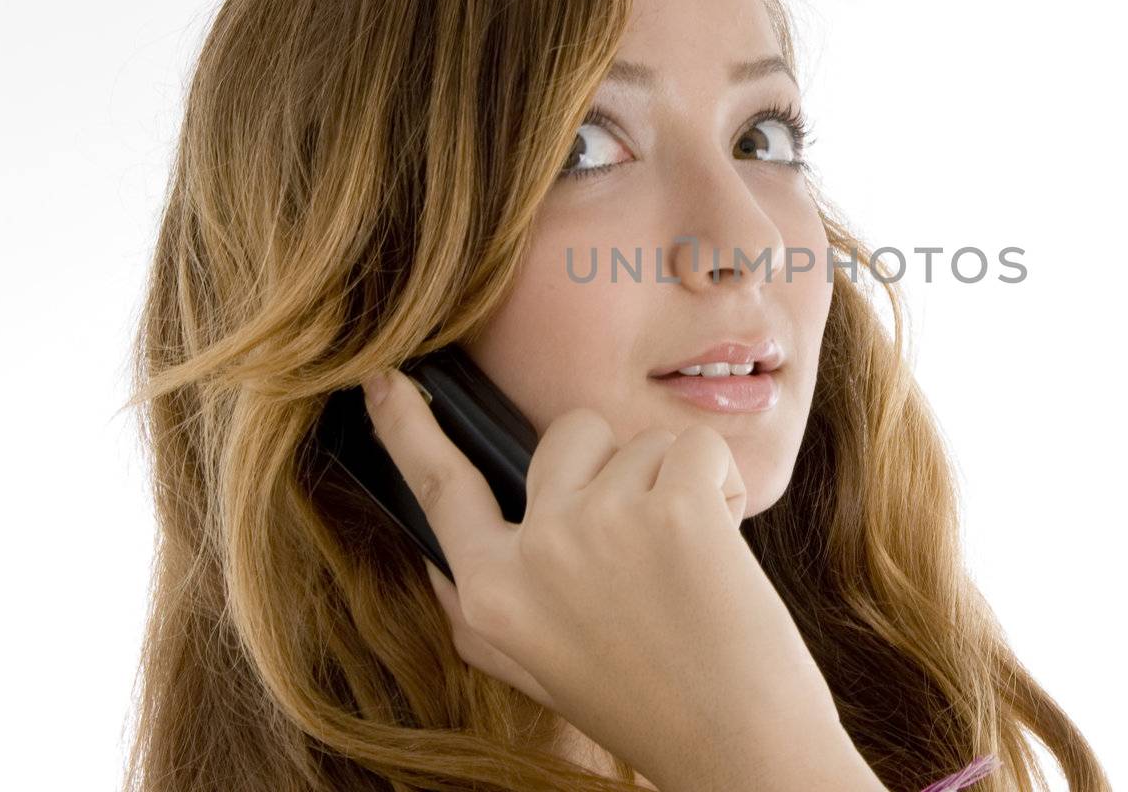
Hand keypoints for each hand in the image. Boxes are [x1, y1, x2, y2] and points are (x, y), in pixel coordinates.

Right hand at [360, 368, 867, 791]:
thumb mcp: (541, 667)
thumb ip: (488, 611)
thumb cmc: (655, 705)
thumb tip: (437, 563)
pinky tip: (725, 549)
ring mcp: (598, 523)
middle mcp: (533, 553)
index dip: (409, 429)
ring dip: (677, 485)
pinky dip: (724, 483)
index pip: (439, 489)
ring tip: (694, 566)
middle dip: (618, 465)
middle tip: (653, 543)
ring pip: (639, 442)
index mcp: (491, 596)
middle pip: (566, 438)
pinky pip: (696, 447)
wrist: (742, 749)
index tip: (385, 378)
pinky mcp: (672, 506)